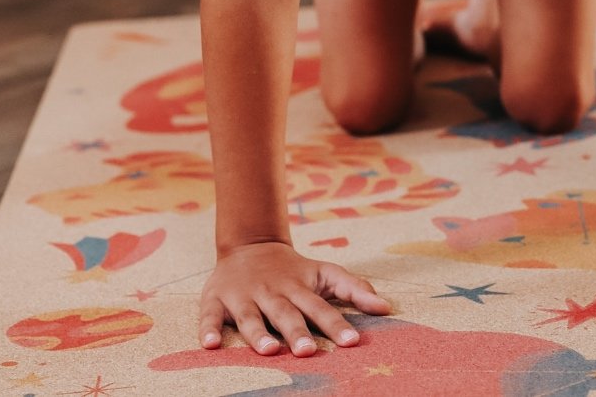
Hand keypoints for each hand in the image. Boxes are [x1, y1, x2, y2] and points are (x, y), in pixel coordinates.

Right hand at [199, 241, 390, 355]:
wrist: (248, 244)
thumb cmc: (293, 270)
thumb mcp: (324, 273)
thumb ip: (353, 288)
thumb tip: (387, 307)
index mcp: (299, 287)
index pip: (321, 307)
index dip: (336, 324)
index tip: (353, 341)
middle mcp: (272, 292)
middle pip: (286, 313)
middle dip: (297, 332)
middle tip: (309, 351)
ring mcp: (243, 296)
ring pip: (251, 316)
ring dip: (258, 333)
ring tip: (269, 350)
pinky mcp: (216, 299)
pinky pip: (210, 315)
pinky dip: (208, 329)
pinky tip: (210, 345)